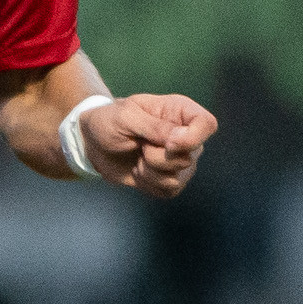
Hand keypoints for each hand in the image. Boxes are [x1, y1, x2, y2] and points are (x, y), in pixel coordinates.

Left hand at [77, 93, 216, 198]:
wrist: (95, 144)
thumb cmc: (109, 121)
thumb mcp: (126, 117)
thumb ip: (155, 127)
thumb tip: (180, 141)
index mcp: (180, 112)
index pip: (208, 124)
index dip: (193, 138)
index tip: (168, 144)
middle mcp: (187, 136)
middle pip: (189, 157)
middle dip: (157, 158)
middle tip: (139, 145)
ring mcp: (181, 160)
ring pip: (178, 178)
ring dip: (149, 172)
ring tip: (138, 157)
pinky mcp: (171, 180)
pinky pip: (168, 191)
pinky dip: (147, 184)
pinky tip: (138, 170)